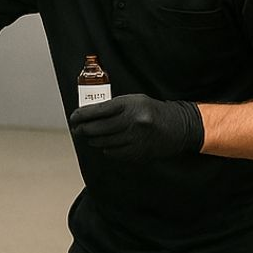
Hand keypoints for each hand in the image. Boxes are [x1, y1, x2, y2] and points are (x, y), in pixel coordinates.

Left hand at [68, 94, 203, 161]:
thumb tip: (88, 114)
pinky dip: (106, 149)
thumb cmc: (151, 110)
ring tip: (90, 137)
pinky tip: (105, 144)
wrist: (179, 126)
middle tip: (77, 129)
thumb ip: (112, 106)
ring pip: (103, 142)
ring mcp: (135, 138)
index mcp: (129, 104)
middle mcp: (132, 121)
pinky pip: (114, 152)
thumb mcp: (133, 100)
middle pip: (97, 128)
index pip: (97, 110)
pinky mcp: (138, 152)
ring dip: (93, 140)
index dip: (81, 115)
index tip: (73, 118)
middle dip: (83, 129)